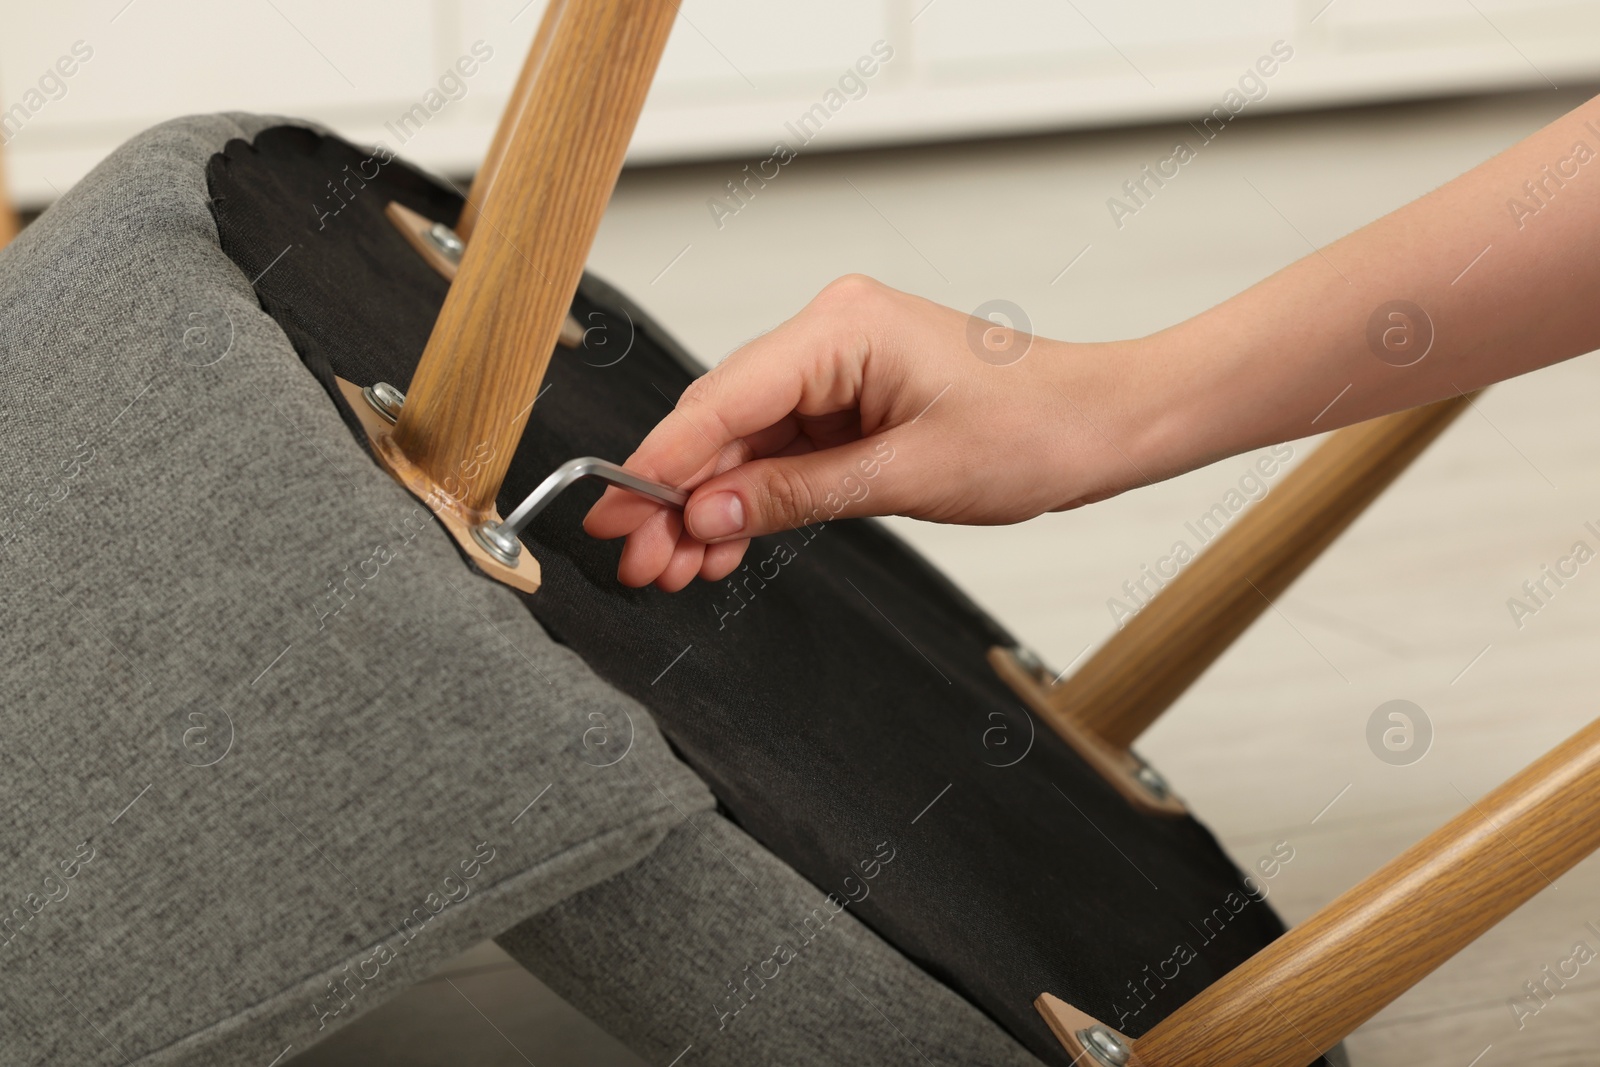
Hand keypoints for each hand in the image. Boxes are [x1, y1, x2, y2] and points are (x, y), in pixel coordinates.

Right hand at [583, 274, 1164, 589]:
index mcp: (843, 329)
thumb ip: (796, 494)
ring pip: (743, 442)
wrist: (1100, 424)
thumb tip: (709, 517)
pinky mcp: (848, 399)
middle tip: (635, 561)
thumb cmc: (1034, 429)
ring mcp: (837, 367)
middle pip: (722, 421)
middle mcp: (830, 335)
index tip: (614, 511)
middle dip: (674, 496)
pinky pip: (779, 450)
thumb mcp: (907, 476)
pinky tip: (719, 546)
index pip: (724, 399)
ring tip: (669, 568)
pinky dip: (750, 499)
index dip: (661, 463)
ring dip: (707, 507)